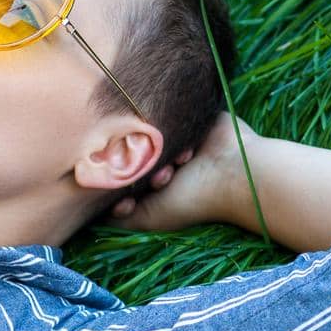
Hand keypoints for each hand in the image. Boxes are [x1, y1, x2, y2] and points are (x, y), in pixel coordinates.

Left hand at [103, 111, 259, 232]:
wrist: (235, 174)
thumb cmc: (193, 200)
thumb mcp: (147, 217)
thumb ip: (119, 216)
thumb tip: (94, 209)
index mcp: (155, 179)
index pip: (124, 170)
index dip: (126, 181)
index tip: (136, 196)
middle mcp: (166, 157)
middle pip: (137, 149)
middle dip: (146, 165)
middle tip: (163, 178)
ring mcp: (179, 136)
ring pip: (152, 132)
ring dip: (164, 151)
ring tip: (181, 165)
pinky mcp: (192, 116)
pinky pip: (170, 112)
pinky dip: (177, 131)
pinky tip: (191, 151)